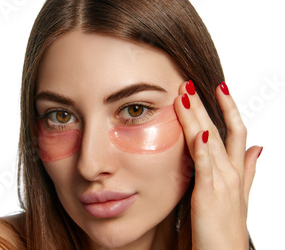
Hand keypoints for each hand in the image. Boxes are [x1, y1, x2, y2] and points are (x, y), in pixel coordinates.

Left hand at [174, 80, 260, 248]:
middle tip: (189, 82)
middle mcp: (231, 172)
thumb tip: (259, 148)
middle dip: (204, 105)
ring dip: (198, 117)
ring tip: (185, 95)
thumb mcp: (239, 193)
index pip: (235, 131)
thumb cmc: (225, 226)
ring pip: (210, 142)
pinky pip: (207, 168)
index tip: (219, 87)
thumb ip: (248, 170)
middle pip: (219, 130)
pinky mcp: (210, 195)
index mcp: (235, 170)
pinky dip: (203, 150)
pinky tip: (199, 134)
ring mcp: (222, 182)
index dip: (229, 108)